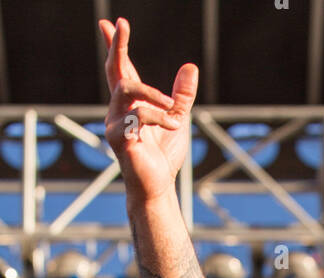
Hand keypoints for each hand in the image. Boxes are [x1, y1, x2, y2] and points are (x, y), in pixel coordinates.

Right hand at [100, 16, 198, 203]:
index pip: (120, 69)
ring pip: (128, 88)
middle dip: (116, 45)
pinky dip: (160, 117)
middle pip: (114, 70)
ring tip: (173, 111)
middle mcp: (118, 110)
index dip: (115, 46)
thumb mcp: (177, 119)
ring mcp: (114, 122)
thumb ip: (182, 96)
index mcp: (130, 104)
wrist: (158, 186)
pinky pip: (139, 114)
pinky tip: (172, 126)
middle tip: (121, 23)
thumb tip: (190, 66)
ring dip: (154, 95)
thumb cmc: (164, 157)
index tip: (110, 23)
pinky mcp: (118, 137)